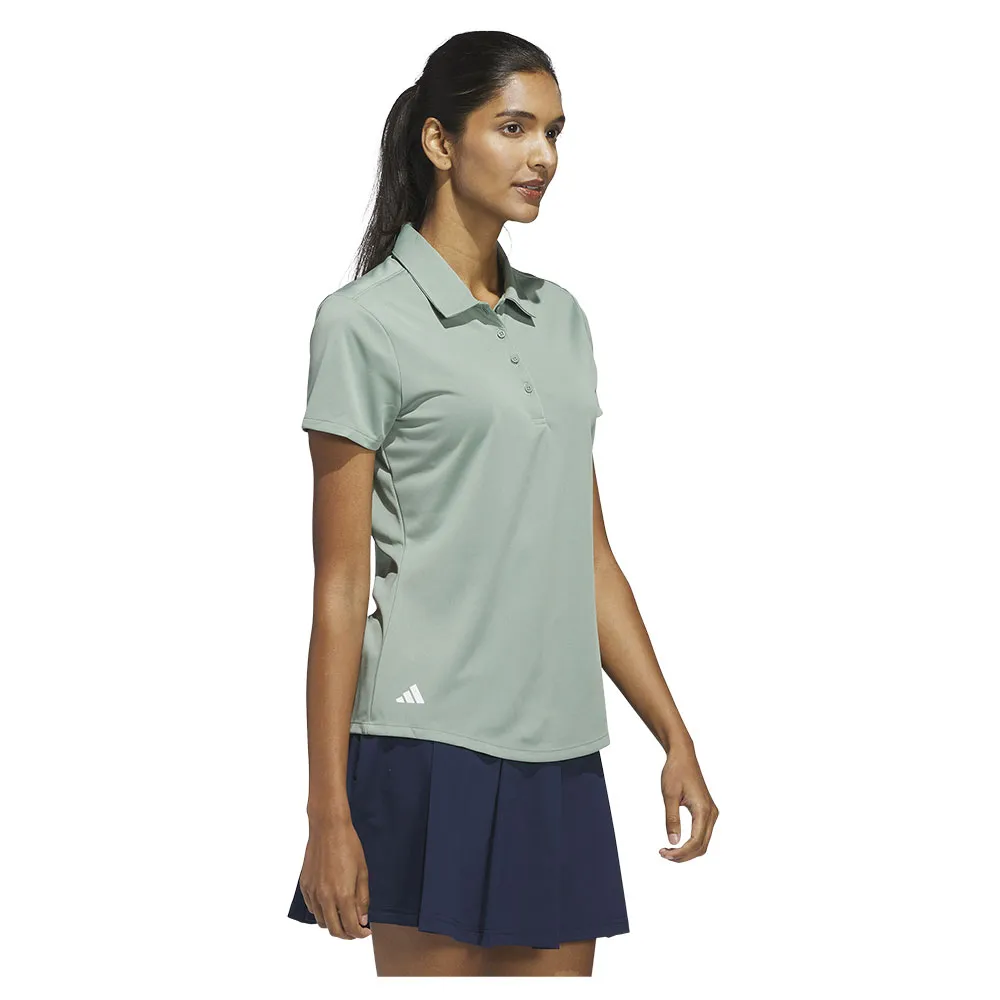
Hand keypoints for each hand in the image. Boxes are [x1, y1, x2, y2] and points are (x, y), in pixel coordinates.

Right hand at [297, 817, 371, 938]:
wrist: (328, 828)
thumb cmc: (349, 846)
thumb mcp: (363, 872)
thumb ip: (362, 899)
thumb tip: (362, 919)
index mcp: (342, 894)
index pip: (351, 927)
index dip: (360, 934)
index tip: (365, 932)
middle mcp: (325, 897)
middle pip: (334, 930)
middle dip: (347, 934)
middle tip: (356, 930)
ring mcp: (312, 892)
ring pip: (321, 922)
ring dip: (333, 924)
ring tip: (344, 917)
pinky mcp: (304, 886)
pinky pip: (312, 908)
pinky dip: (321, 912)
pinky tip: (331, 904)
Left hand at [658, 742, 717, 861]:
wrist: (683, 756)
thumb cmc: (676, 772)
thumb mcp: (669, 795)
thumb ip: (671, 819)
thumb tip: (673, 841)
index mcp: (703, 810)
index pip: (695, 842)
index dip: (680, 852)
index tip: (664, 853)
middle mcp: (711, 813)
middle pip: (701, 846)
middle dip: (683, 855)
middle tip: (664, 854)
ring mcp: (711, 813)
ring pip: (703, 842)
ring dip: (687, 851)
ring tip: (668, 851)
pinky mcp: (707, 811)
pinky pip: (702, 834)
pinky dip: (691, 843)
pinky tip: (677, 843)